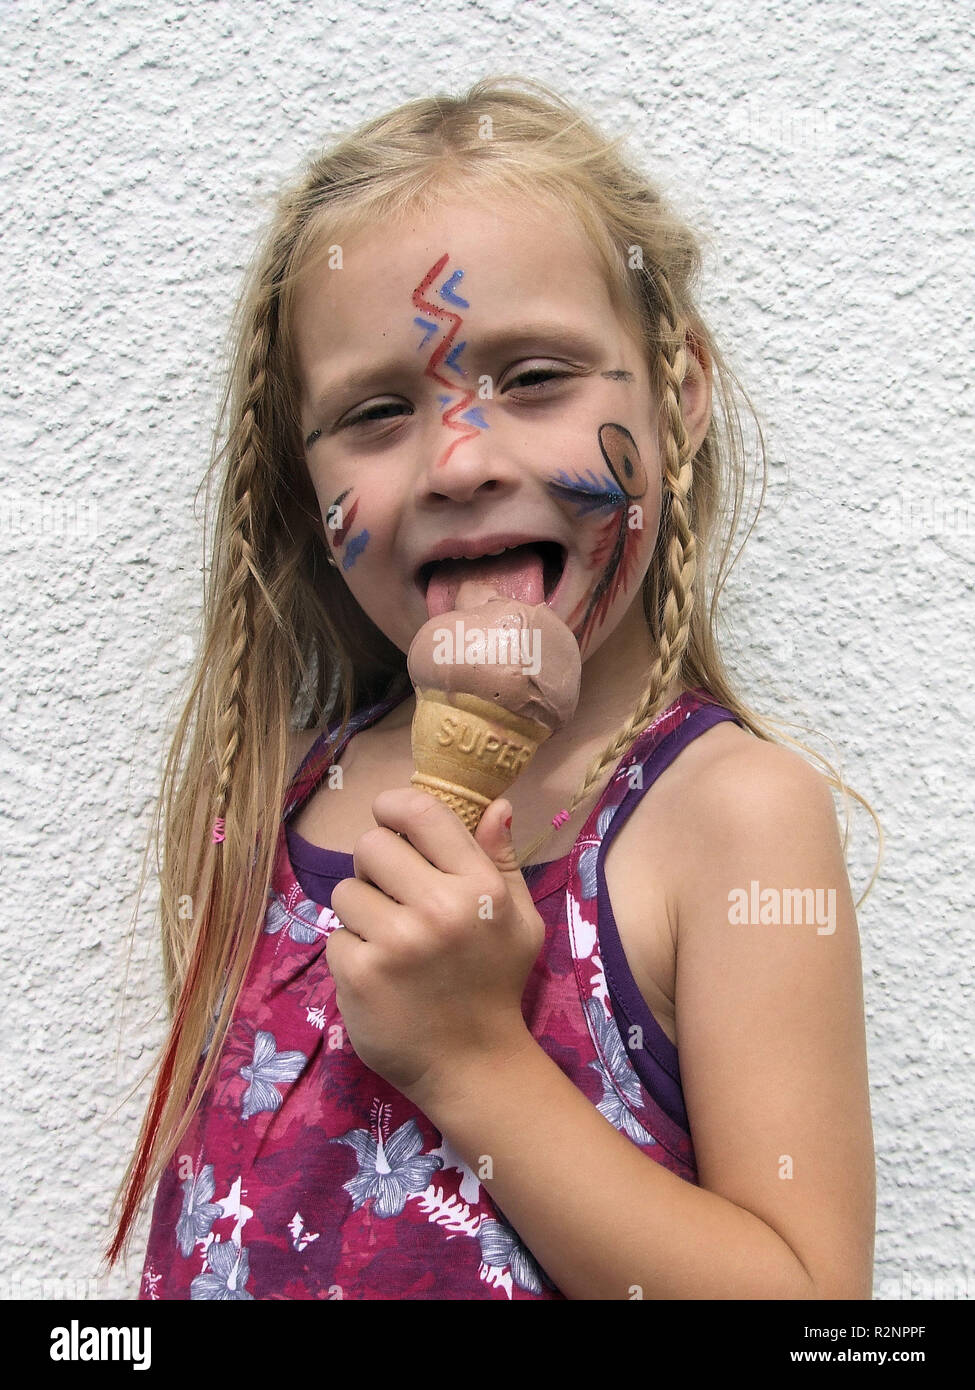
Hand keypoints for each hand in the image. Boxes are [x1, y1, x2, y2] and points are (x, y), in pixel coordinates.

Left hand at [326, 788, 542, 1111]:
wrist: (474, 1065)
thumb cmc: (495, 984)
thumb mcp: (517, 920)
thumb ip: (501, 860)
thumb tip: (496, 805)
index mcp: (478, 887)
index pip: (421, 812)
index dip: (394, 807)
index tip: (389, 820)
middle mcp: (438, 908)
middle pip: (371, 845)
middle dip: (374, 865)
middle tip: (392, 894)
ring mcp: (396, 942)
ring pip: (345, 890)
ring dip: (360, 911)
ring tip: (386, 938)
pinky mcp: (360, 974)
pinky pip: (335, 935)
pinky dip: (351, 952)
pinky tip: (379, 974)